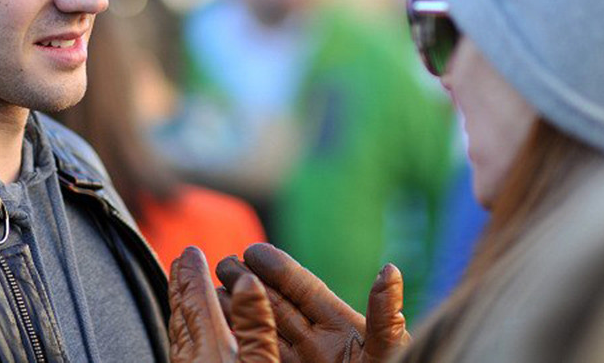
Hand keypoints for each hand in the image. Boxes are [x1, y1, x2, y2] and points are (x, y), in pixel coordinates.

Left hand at [168, 246, 278, 362]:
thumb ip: (255, 325)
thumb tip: (248, 281)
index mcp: (211, 348)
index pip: (198, 300)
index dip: (194, 274)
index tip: (189, 251)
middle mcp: (190, 359)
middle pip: (181, 313)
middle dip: (182, 284)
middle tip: (179, 262)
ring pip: (178, 332)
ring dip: (180, 307)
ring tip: (181, 293)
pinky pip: (179, 350)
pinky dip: (182, 332)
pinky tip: (187, 340)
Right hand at [216, 243, 410, 362]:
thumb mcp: (387, 354)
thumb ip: (384, 319)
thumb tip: (390, 270)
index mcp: (340, 326)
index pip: (304, 288)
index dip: (279, 268)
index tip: (253, 251)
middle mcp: (316, 342)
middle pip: (277, 303)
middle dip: (249, 280)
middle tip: (223, 263)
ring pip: (261, 327)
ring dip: (237, 306)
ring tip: (213, 291)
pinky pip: (258, 355)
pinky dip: (238, 337)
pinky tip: (218, 324)